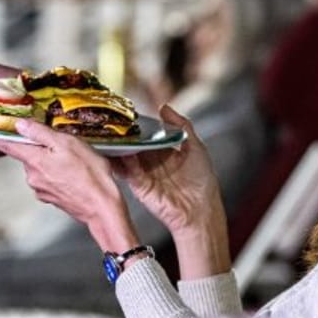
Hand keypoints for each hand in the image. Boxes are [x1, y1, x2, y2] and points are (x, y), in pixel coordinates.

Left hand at [0, 120, 138, 252]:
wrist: (101, 207)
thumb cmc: (89, 174)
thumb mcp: (68, 144)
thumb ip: (41, 133)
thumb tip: (20, 125)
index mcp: (34, 160)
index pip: (7, 145)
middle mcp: (32, 177)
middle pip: (28, 155)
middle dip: (39, 148)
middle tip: (61, 143)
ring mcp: (41, 189)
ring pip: (40, 167)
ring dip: (51, 161)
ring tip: (74, 162)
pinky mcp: (51, 198)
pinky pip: (49, 180)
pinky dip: (58, 175)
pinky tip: (75, 175)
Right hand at [115, 105, 226, 236]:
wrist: (200, 210)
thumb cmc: (202, 182)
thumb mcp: (196, 146)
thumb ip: (181, 125)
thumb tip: (163, 107)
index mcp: (166, 153)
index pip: (149, 135)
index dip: (141, 125)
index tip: (131, 113)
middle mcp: (153, 163)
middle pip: (136, 144)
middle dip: (127, 134)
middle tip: (117, 120)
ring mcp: (144, 174)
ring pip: (128, 156)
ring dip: (122, 146)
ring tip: (114, 133)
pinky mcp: (139, 187)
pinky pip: (128, 171)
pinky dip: (124, 161)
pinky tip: (123, 150)